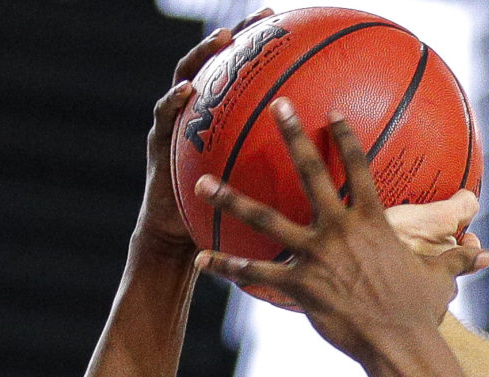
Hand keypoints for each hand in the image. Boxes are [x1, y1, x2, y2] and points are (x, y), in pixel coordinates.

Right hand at [135, 10, 273, 256]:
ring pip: (188, 80)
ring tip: (221, 39)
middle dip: (237, 40)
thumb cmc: (229, 220)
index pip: (246, 80)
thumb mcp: (262, 195)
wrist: (185, 242)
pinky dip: (174, 101)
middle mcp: (202, 119)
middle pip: (219, 68)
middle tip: (258, 19)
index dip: (264, 53)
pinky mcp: (159, 146)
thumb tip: (329, 170)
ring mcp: (179, 128)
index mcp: (225, 125)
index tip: (288, 29)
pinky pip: (165, 118)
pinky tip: (187, 91)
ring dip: (203, 56)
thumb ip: (285, 175)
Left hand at [193, 99, 488, 356]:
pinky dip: (227, 266)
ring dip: (230, 197)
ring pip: (265, 217)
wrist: (398, 343)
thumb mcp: (442, 278)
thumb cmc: (420, 311)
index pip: (358, 168)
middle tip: (275, 106)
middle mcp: (338, 229)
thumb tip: (485, 251)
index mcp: (372, 222)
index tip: (331, 113)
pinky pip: (256, 272)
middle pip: (309, 173)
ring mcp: (315, 255)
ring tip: (201, 181)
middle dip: (291, 136)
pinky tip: (200, 258)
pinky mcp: (298, 285)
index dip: (345, 138)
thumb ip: (458, 258)